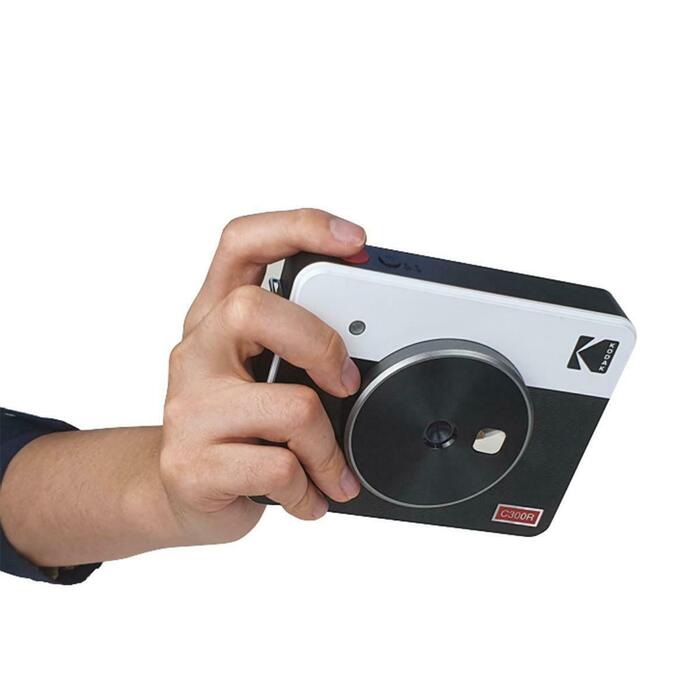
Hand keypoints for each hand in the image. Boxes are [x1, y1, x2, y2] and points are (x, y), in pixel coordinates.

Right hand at [159, 209, 366, 545]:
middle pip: (254, 310)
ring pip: (291, 406)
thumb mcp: (263, 374)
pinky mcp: (191, 464)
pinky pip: (280, 470)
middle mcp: (196, 351)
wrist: (182, 495)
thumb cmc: (237, 429)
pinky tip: (308, 496)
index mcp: (216, 316)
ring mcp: (188, 408)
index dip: (298, 227)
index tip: (354, 241)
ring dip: (328, 447)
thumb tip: (378, 342)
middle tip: (346, 381)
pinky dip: (311, 490)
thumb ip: (301, 348)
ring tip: (331, 468)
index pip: (241, 243)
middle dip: (321, 345)